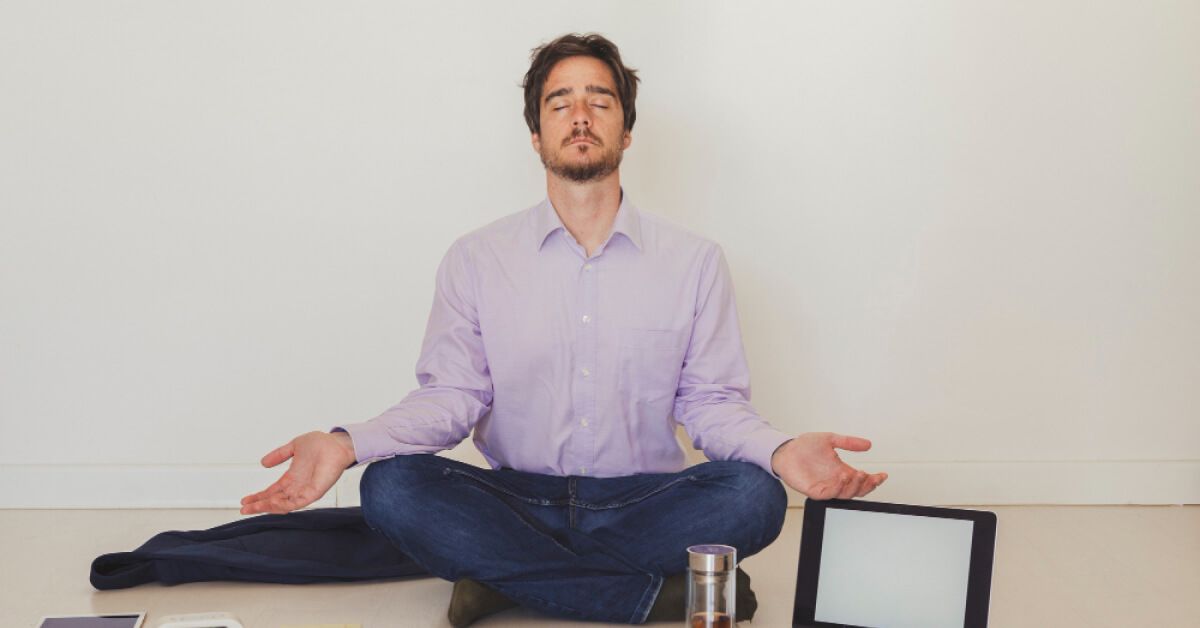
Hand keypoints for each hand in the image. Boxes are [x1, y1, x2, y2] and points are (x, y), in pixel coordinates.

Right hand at [240, 431, 356, 514]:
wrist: (337, 443)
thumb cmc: (322, 444)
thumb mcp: (294, 447)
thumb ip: (279, 455)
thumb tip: (263, 463)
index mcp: (292, 477)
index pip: (272, 491)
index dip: (258, 496)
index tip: (245, 500)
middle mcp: (298, 486)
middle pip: (275, 501)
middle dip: (259, 505)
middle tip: (244, 509)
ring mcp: (306, 490)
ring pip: (283, 504)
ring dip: (268, 506)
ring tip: (254, 507)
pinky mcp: (315, 492)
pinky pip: (298, 502)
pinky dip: (284, 504)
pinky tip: (272, 503)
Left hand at [771, 432, 887, 499]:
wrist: (784, 449)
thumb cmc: (804, 446)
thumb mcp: (830, 439)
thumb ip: (848, 442)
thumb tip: (868, 444)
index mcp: (841, 471)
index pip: (862, 480)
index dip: (874, 480)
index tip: (883, 475)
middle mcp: (835, 481)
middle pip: (857, 490)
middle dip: (867, 485)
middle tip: (870, 475)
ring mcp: (825, 487)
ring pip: (845, 494)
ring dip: (854, 486)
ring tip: (857, 474)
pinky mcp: (814, 491)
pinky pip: (829, 494)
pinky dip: (838, 488)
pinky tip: (842, 478)